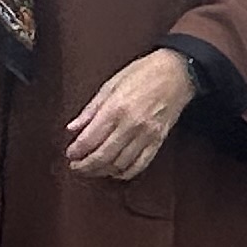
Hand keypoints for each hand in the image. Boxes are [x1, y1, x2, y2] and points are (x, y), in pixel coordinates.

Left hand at [65, 49, 197, 179]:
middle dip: (85, 166)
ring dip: (102, 171)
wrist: (177, 73)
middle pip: (102, 156)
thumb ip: (91, 109)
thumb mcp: (111, 84)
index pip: (89, 139)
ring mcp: (146, 135)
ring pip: (119, 164)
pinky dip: (125, 173)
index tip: (70, 154)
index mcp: (115, 108)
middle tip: (76, 167)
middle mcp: (131, 124)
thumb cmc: (144, 73)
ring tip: (92, 169)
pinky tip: (116, 171)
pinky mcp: (158, 141)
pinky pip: (140, 164)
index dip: (76, 151)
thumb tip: (73, 127)